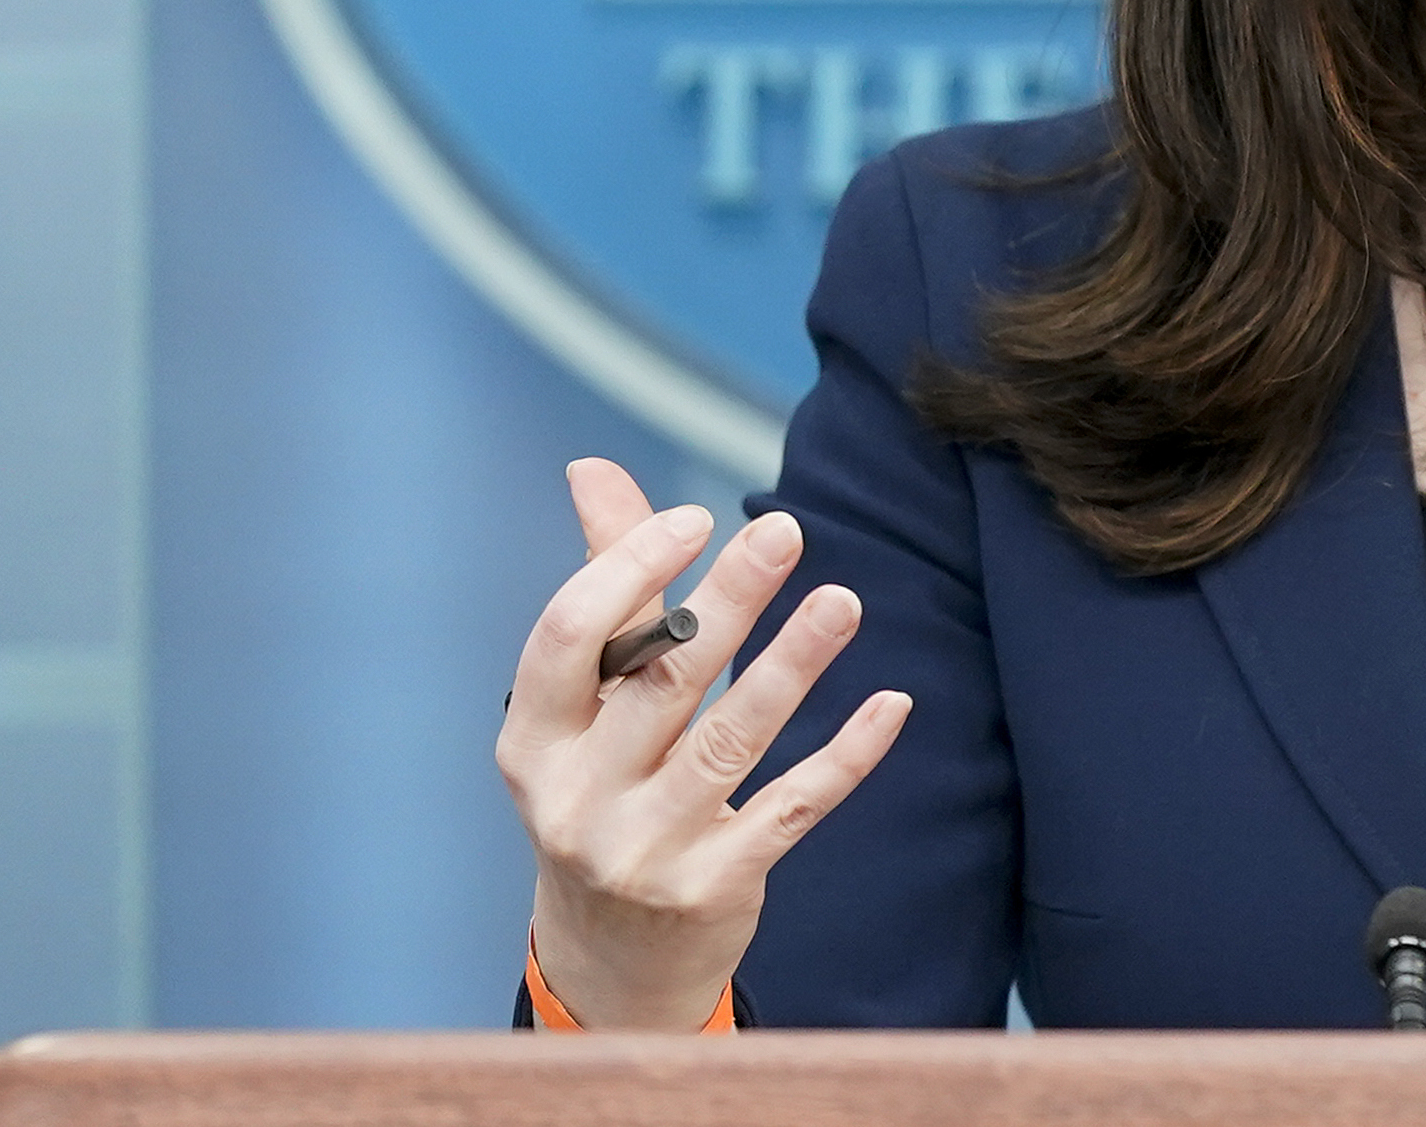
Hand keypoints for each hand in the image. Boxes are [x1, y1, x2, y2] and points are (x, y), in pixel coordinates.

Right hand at [495, 459, 908, 1027]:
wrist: (613, 957)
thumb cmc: (605, 788)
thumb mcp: (584, 705)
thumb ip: (608, 586)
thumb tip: (592, 468)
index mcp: (534, 740)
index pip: (567, 639)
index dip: (628, 570)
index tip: (696, 517)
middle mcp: (577, 800)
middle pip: (662, 681)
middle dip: (727, 602)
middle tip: (786, 530)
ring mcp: (645, 850)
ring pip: (731, 741)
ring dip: (793, 665)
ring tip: (844, 600)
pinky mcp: (715, 887)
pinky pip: (791, 808)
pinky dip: (845, 755)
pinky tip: (891, 703)